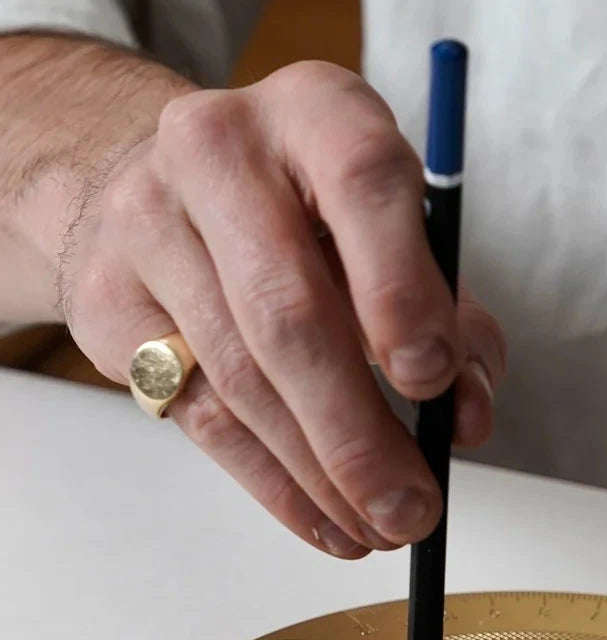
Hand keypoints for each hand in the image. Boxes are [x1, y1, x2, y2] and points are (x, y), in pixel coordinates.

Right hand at [60, 60, 504, 557]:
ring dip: (323, 473)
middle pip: (290, 311)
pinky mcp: (108, 301)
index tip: (432, 380)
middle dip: (360, 430)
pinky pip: (200, 416)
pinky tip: (327, 522)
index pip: (364, 185)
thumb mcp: (398, 233)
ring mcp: (148, 223)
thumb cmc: (313, 217)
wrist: (164, 187)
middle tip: (414, 508)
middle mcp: (219, 150)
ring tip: (384, 527)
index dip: (403, 289)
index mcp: (316, 113)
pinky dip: (275, 483)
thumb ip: (451, 317)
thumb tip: (466, 417)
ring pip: (242, 377)